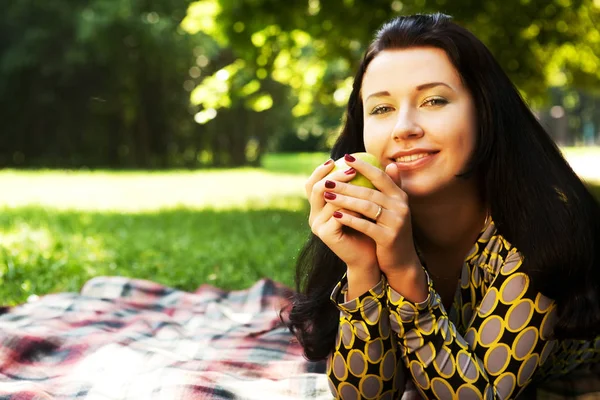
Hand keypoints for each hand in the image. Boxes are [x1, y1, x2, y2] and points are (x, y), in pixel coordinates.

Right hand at [305, 158, 378, 271]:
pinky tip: (363, 204)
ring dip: (345, 191)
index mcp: (319, 207)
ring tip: (361, 184)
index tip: (338, 159)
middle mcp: (314, 215)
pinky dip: (350, 207)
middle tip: (351, 170)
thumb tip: (386, 162)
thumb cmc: (370, 229)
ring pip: (328, 200)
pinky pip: (337, 215)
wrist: (370, 257)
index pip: (313, 183)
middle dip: (334, 176)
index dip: (321, 170)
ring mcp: (318, 225)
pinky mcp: (325, 234)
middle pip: (315, 188)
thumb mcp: (368, 204)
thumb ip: (372, 185)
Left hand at [321, 155, 420, 276]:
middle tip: (328, 180)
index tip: (346, 157)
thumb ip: (391, 187)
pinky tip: (336, 214)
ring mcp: (396, 222)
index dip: (363, 166)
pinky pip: (366, 225)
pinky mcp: (389, 237)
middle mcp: (401, 207)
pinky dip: (350, 219)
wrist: (401, 260)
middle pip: (370, 191)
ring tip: (327, 195)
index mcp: (400, 196)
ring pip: (366, 207)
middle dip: (346, 185)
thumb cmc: (390, 230)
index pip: (380, 176)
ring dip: (345, 200)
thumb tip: (389, 164)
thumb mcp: (394, 208)